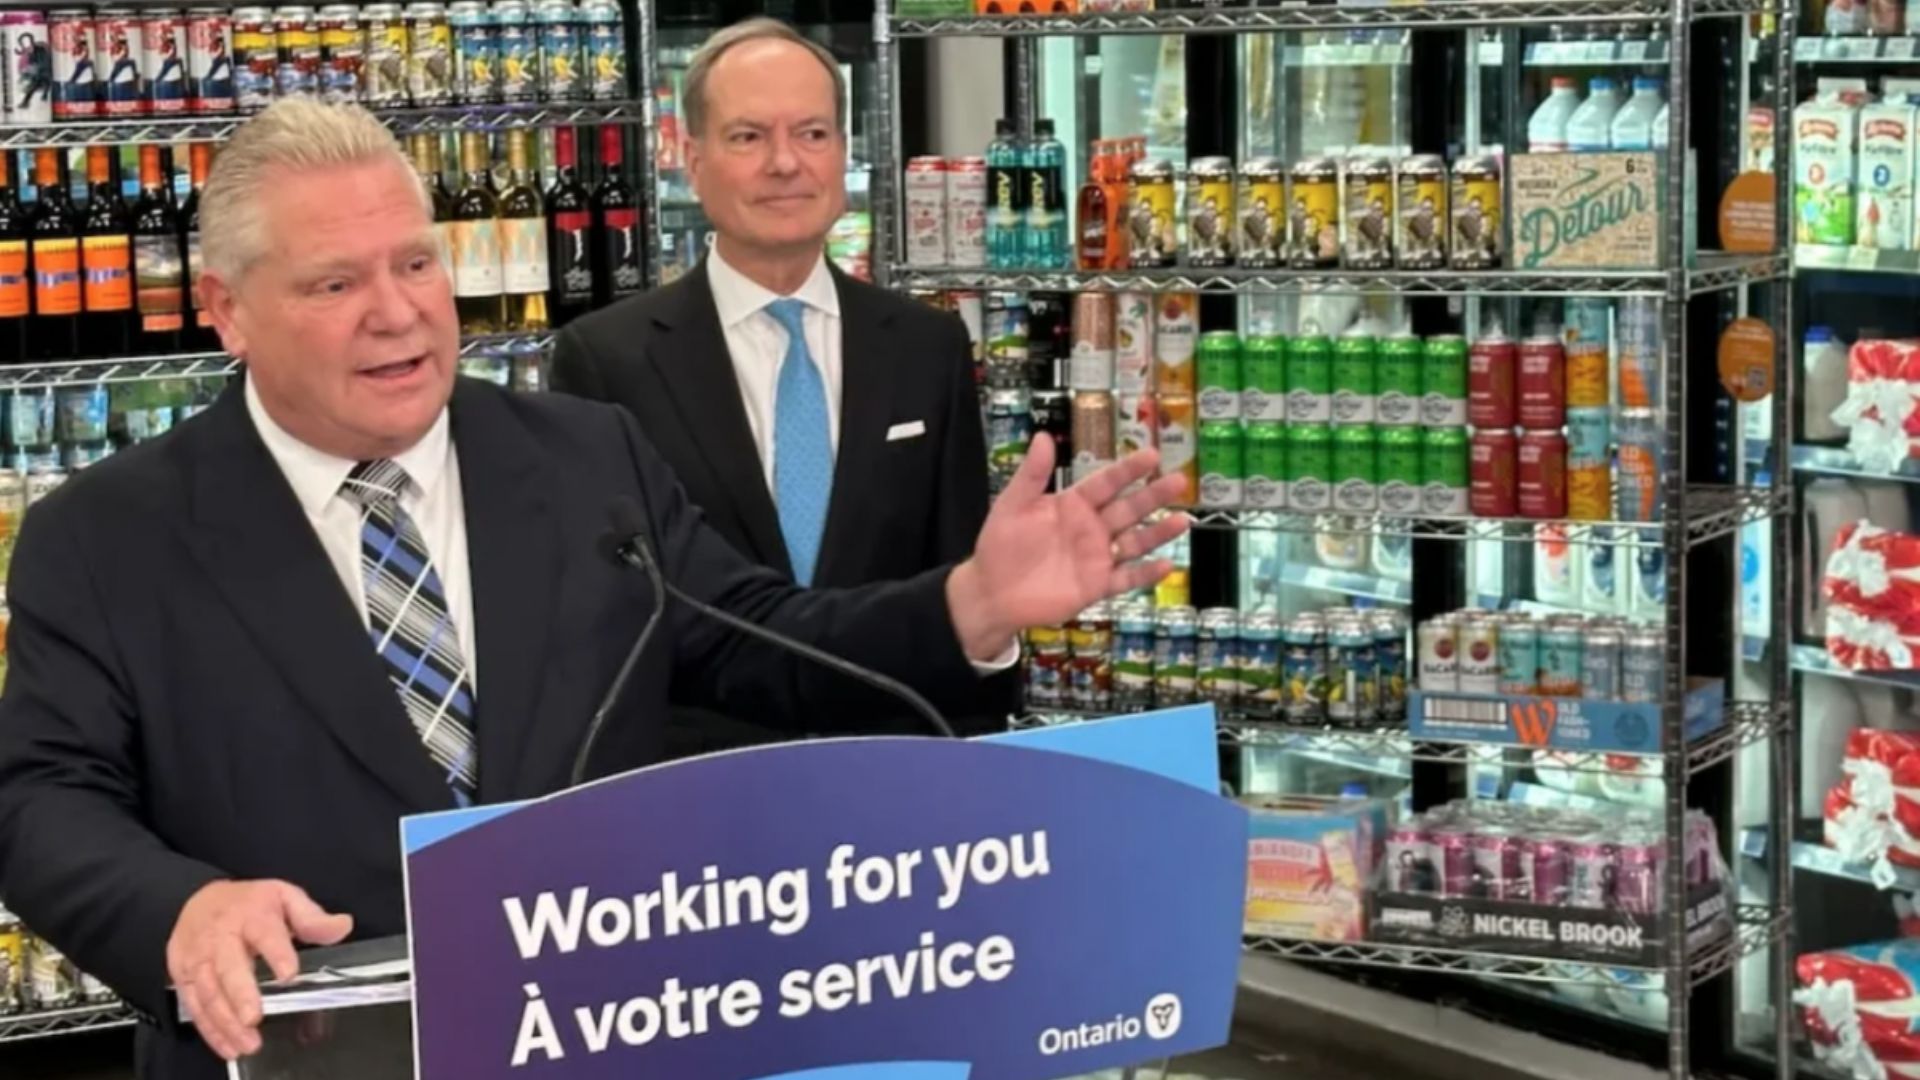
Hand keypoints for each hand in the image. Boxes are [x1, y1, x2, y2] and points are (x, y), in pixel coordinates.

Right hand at [167, 880, 352, 1060]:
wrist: (198, 901)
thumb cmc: (248, 904)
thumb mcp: (284, 898)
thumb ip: (312, 917)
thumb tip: (342, 926)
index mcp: (251, 914)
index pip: (264, 932)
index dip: (276, 952)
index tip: (289, 973)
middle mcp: (221, 937)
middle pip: (228, 966)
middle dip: (240, 993)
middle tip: (254, 1017)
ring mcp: (198, 959)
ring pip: (208, 991)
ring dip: (226, 1020)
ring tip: (248, 1041)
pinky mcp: (184, 977)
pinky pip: (195, 1006)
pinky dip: (210, 1029)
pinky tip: (229, 1045)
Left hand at [948, 435, 1189, 659]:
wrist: (992, 592)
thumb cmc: (1001, 545)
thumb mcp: (1013, 505)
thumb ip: (1032, 475)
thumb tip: (1044, 436)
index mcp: (1073, 505)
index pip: (1106, 483)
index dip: (1128, 470)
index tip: (1152, 455)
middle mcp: (1091, 528)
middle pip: (1128, 509)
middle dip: (1153, 496)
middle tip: (1180, 481)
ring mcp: (1097, 557)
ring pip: (1135, 542)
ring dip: (1158, 532)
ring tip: (1182, 521)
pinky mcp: (1096, 586)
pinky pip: (1126, 578)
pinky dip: (1146, 574)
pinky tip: (1167, 566)